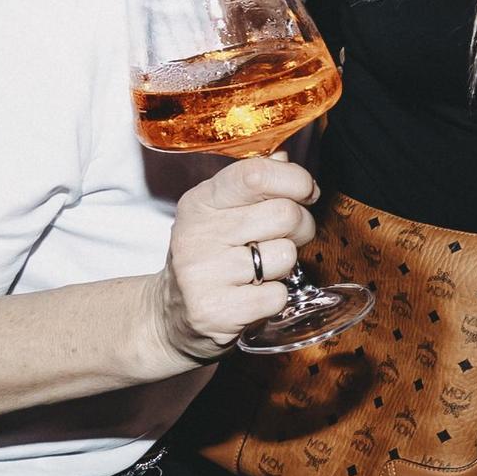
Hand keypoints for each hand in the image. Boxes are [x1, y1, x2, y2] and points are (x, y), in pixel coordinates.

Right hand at [143, 154, 318, 363]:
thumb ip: (253, 185)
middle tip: (285, 239)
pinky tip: (251, 297)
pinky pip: (278, 296)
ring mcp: (202, 273)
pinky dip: (274, 298)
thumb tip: (283, 158)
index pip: (256, 173)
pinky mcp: (214, 311)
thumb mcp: (221, 213)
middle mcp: (196, 233)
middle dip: (301, 227)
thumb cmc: (209, 257)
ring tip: (259, 270)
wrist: (170, 317)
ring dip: (284, 266)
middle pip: (285, 214)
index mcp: (201, 201)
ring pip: (285, 256)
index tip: (306, 193)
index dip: (296, 181)